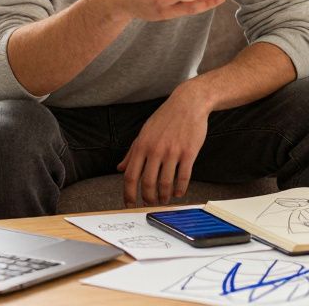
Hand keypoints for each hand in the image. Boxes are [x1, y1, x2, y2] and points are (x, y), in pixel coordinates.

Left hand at [117, 88, 210, 205]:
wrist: (188, 103)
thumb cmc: (165, 118)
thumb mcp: (144, 132)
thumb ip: (132, 151)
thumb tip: (120, 168)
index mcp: (142, 145)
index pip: (130, 175)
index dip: (129, 193)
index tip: (130, 204)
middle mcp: (155, 149)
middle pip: (148, 183)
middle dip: (148, 198)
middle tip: (151, 203)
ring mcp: (172, 151)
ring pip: (165, 183)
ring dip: (164, 196)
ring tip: (165, 199)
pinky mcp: (189, 152)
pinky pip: (183, 177)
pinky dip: (180, 189)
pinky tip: (179, 193)